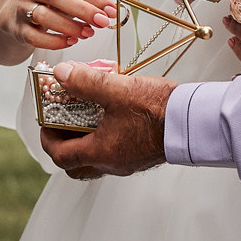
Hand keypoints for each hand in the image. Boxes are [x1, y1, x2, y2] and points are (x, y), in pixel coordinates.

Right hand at [0, 0, 118, 54]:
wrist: (15, 13)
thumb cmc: (47, 0)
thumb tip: (108, 10)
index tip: (110, 9)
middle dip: (83, 10)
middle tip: (102, 22)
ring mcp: (21, 7)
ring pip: (44, 16)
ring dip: (70, 27)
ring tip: (87, 33)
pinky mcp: (17, 28)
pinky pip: (35, 37)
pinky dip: (55, 41)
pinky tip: (70, 41)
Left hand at [38, 62, 174, 179]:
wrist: (195, 121)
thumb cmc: (158, 110)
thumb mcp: (117, 90)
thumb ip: (85, 81)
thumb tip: (61, 74)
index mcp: (101, 152)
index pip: (61, 156)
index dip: (48, 139)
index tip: (46, 122)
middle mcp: (113, 163)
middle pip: (76, 166)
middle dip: (64, 146)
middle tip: (62, 124)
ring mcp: (129, 161)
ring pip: (96, 160)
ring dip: (86, 141)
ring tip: (87, 116)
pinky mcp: (143, 154)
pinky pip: (115, 152)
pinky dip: (106, 138)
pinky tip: (113, 116)